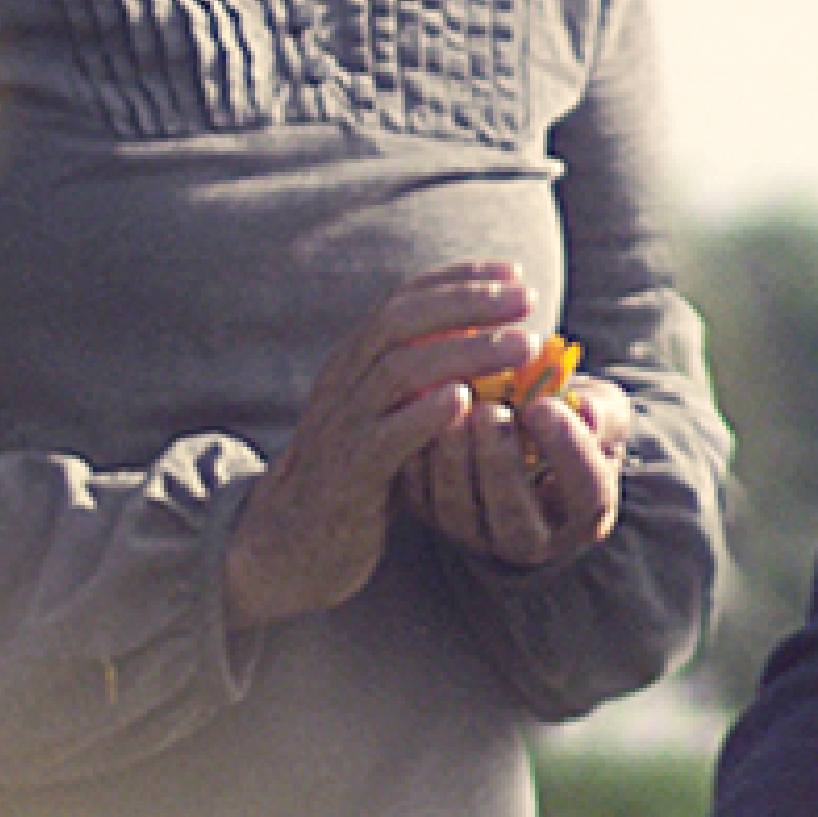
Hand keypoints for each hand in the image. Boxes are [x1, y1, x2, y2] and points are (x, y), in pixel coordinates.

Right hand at [222, 263, 536, 633]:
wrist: (290, 544)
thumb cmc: (356, 475)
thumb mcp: (385, 416)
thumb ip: (422, 380)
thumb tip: (492, 344)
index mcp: (353, 363)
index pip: (403, 301)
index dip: (458, 280)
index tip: (514, 272)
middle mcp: (343, 382)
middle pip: (400, 321)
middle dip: (467, 302)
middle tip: (527, 299)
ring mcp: (343, 426)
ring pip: (398, 370)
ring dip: (465, 350)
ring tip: (522, 345)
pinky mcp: (349, 474)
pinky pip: (386, 436)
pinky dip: (425, 413)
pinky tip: (467, 400)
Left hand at [411, 359, 632, 569]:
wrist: (521, 425)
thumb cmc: (568, 417)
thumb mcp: (599, 408)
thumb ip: (602, 412)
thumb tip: (588, 414)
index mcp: (586, 511)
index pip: (587, 494)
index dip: (567, 452)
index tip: (543, 406)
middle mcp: (534, 537)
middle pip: (517, 519)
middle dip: (499, 465)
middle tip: (488, 411)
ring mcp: (480, 535)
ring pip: (461, 515)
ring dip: (453, 464)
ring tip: (452, 415)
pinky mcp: (437, 519)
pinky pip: (421, 502)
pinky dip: (416, 466)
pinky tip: (418, 423)